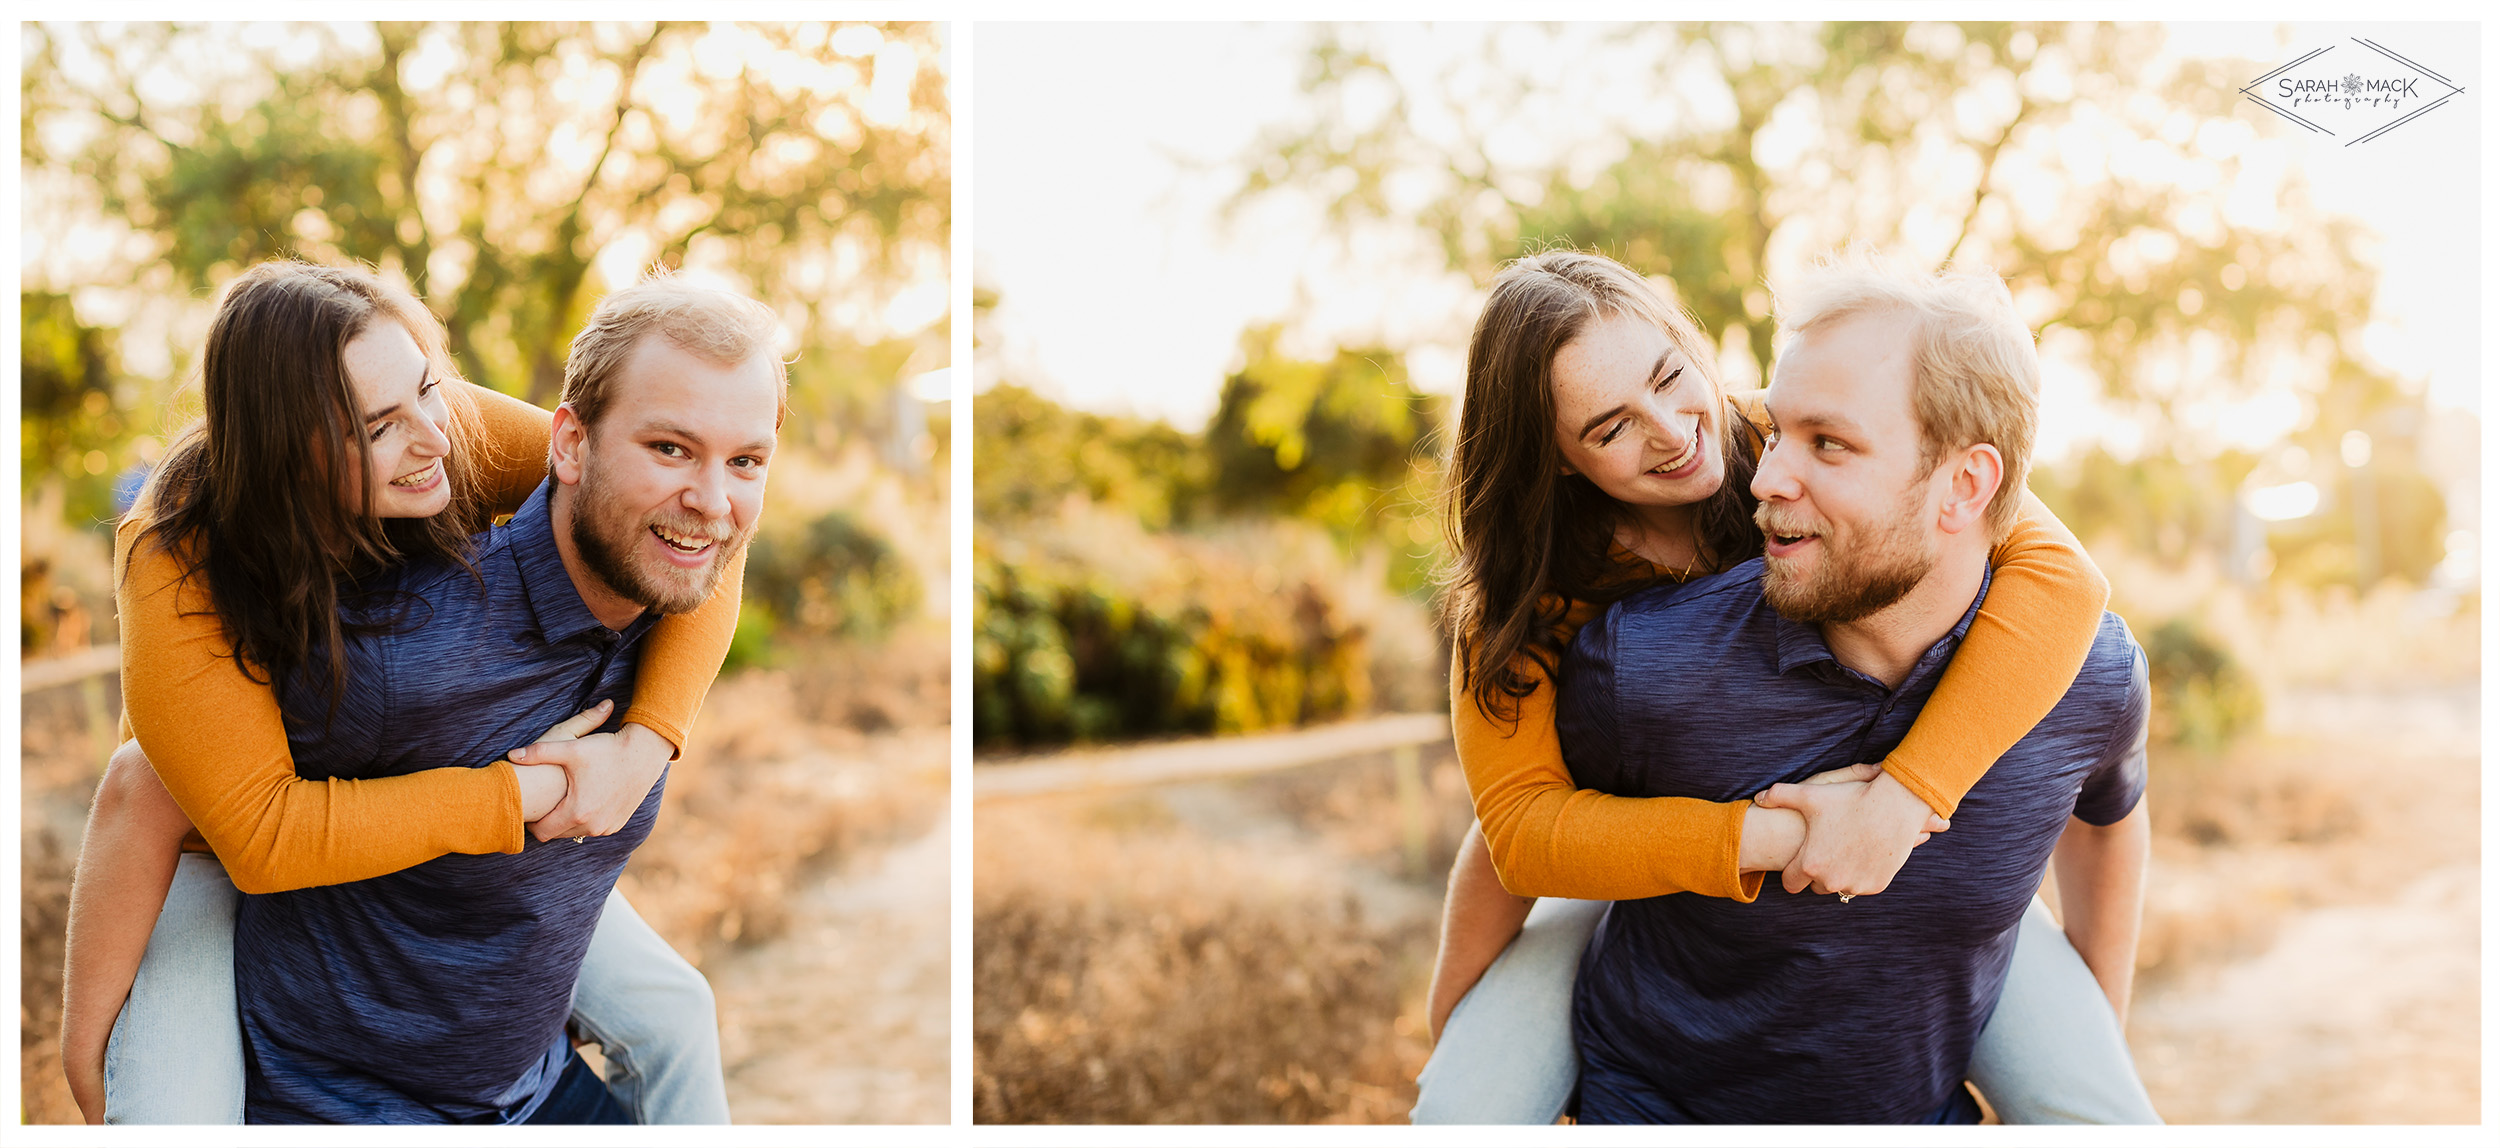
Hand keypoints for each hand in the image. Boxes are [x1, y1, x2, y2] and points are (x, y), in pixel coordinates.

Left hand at [513, 717, 671, 841]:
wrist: (644, 752)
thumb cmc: (606, 749)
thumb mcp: (571, 748)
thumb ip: (538, 753)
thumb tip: (511, 755)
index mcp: (576, 812)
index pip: (541, 831)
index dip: (531, 821)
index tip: (530, 806)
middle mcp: (592, 826)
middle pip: (556, 834)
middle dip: (548, 821)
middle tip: (543, 802)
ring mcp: (607, 827)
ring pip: (575, 832)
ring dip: (567, 820)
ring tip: (562, 800)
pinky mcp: (618, 824)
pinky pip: (593, 828)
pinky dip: (585, 819)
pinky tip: (583, 800)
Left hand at [1751, 766, 1949, 896]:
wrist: (1895, 805)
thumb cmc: (1850, 798)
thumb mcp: (1811, 794)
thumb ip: (1779, 796)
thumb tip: (1759, 799)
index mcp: (1809, 864)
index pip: (1790, 883)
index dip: (1793, 872)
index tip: (1800, 862)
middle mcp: (1830, 880)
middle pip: (1816, 886)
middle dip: (1819, 873)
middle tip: (1827, 852)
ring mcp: (1855, 885)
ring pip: (1840, 887)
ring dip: (1841, 875)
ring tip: (1846, 851)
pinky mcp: (1875, 886)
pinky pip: (1862, 885)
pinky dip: (1862, 874)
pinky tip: (1864, 854)